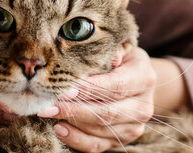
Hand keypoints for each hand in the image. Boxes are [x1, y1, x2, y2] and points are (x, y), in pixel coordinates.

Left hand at [37, 47, 157, 151]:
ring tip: (49, 113)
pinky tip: (59, 129)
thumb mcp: (119, 49)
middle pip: (108, 112)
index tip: (64, 89)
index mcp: (144, 78)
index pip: (116, 85)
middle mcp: (143, 106)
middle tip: (48, 105)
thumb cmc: (122, 61)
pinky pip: (97, 145)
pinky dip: (76, 139)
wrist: (138, 83)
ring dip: (72, 123)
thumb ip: (107, 50)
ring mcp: (134, 126)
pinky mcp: (123, 140)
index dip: (90, 89)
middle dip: (74, 109)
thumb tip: (89, 54)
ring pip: (100, 130)